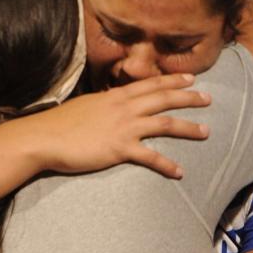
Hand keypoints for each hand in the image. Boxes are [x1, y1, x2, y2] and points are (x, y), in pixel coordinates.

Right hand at [0, 73, 210, 179]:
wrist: (44, 138)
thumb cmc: (60, 124)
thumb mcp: (87, 106)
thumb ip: (104, 105)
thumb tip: (112, 105)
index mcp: (115, 96)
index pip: (150, 84)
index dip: (173, 81)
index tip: (191, 79)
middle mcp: (124, 108)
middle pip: (163, 98)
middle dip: (188, 98)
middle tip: (209, 99)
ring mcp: (123, 128)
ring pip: (164, 123)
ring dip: (187, 128)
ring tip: (206, 132)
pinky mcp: (119, 149)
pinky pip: (150, 157)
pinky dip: (167, 165)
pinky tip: (180, 172)